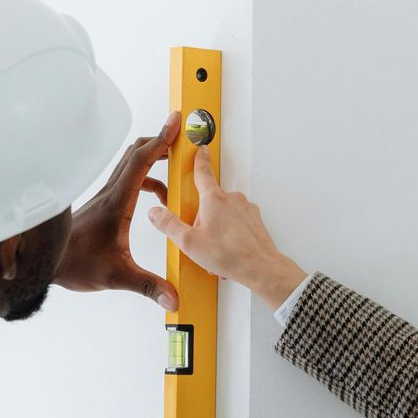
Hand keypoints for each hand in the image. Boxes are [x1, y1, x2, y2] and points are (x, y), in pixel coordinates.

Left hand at [57, 112, 181, 309]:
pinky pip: (128, 180)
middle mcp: (111, 194)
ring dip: (154, 160)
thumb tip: (174, 298)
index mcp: (117, 203)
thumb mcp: (117, 276)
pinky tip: (158, 198)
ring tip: (176, 169)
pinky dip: (147, 179)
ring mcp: (106, 197)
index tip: (176, 124)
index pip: (141, 162)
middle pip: (136, 154)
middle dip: (160, 141)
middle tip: (181, 136)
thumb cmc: (75, 264)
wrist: (45, 263)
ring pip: (131, 165)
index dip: (160, 141)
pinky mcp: (104, 205)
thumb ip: (148, 285)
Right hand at [145, 150, 306, 310]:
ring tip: (216, 253)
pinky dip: (230, 238)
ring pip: (223, 216)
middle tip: (201, 241)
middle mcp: (232, 199)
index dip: (198, 159)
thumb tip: (155, 213)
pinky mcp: (255, 221)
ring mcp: (246, 209)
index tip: (200, 148)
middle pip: (209, 203)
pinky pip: (236, 225)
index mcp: (213, 199)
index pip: (202, 172)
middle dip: (202, 221)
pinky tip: (227, 254)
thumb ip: (170, 225)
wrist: (261, 268)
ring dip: (216, 232)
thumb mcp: (190, 243)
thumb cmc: (229, 255)